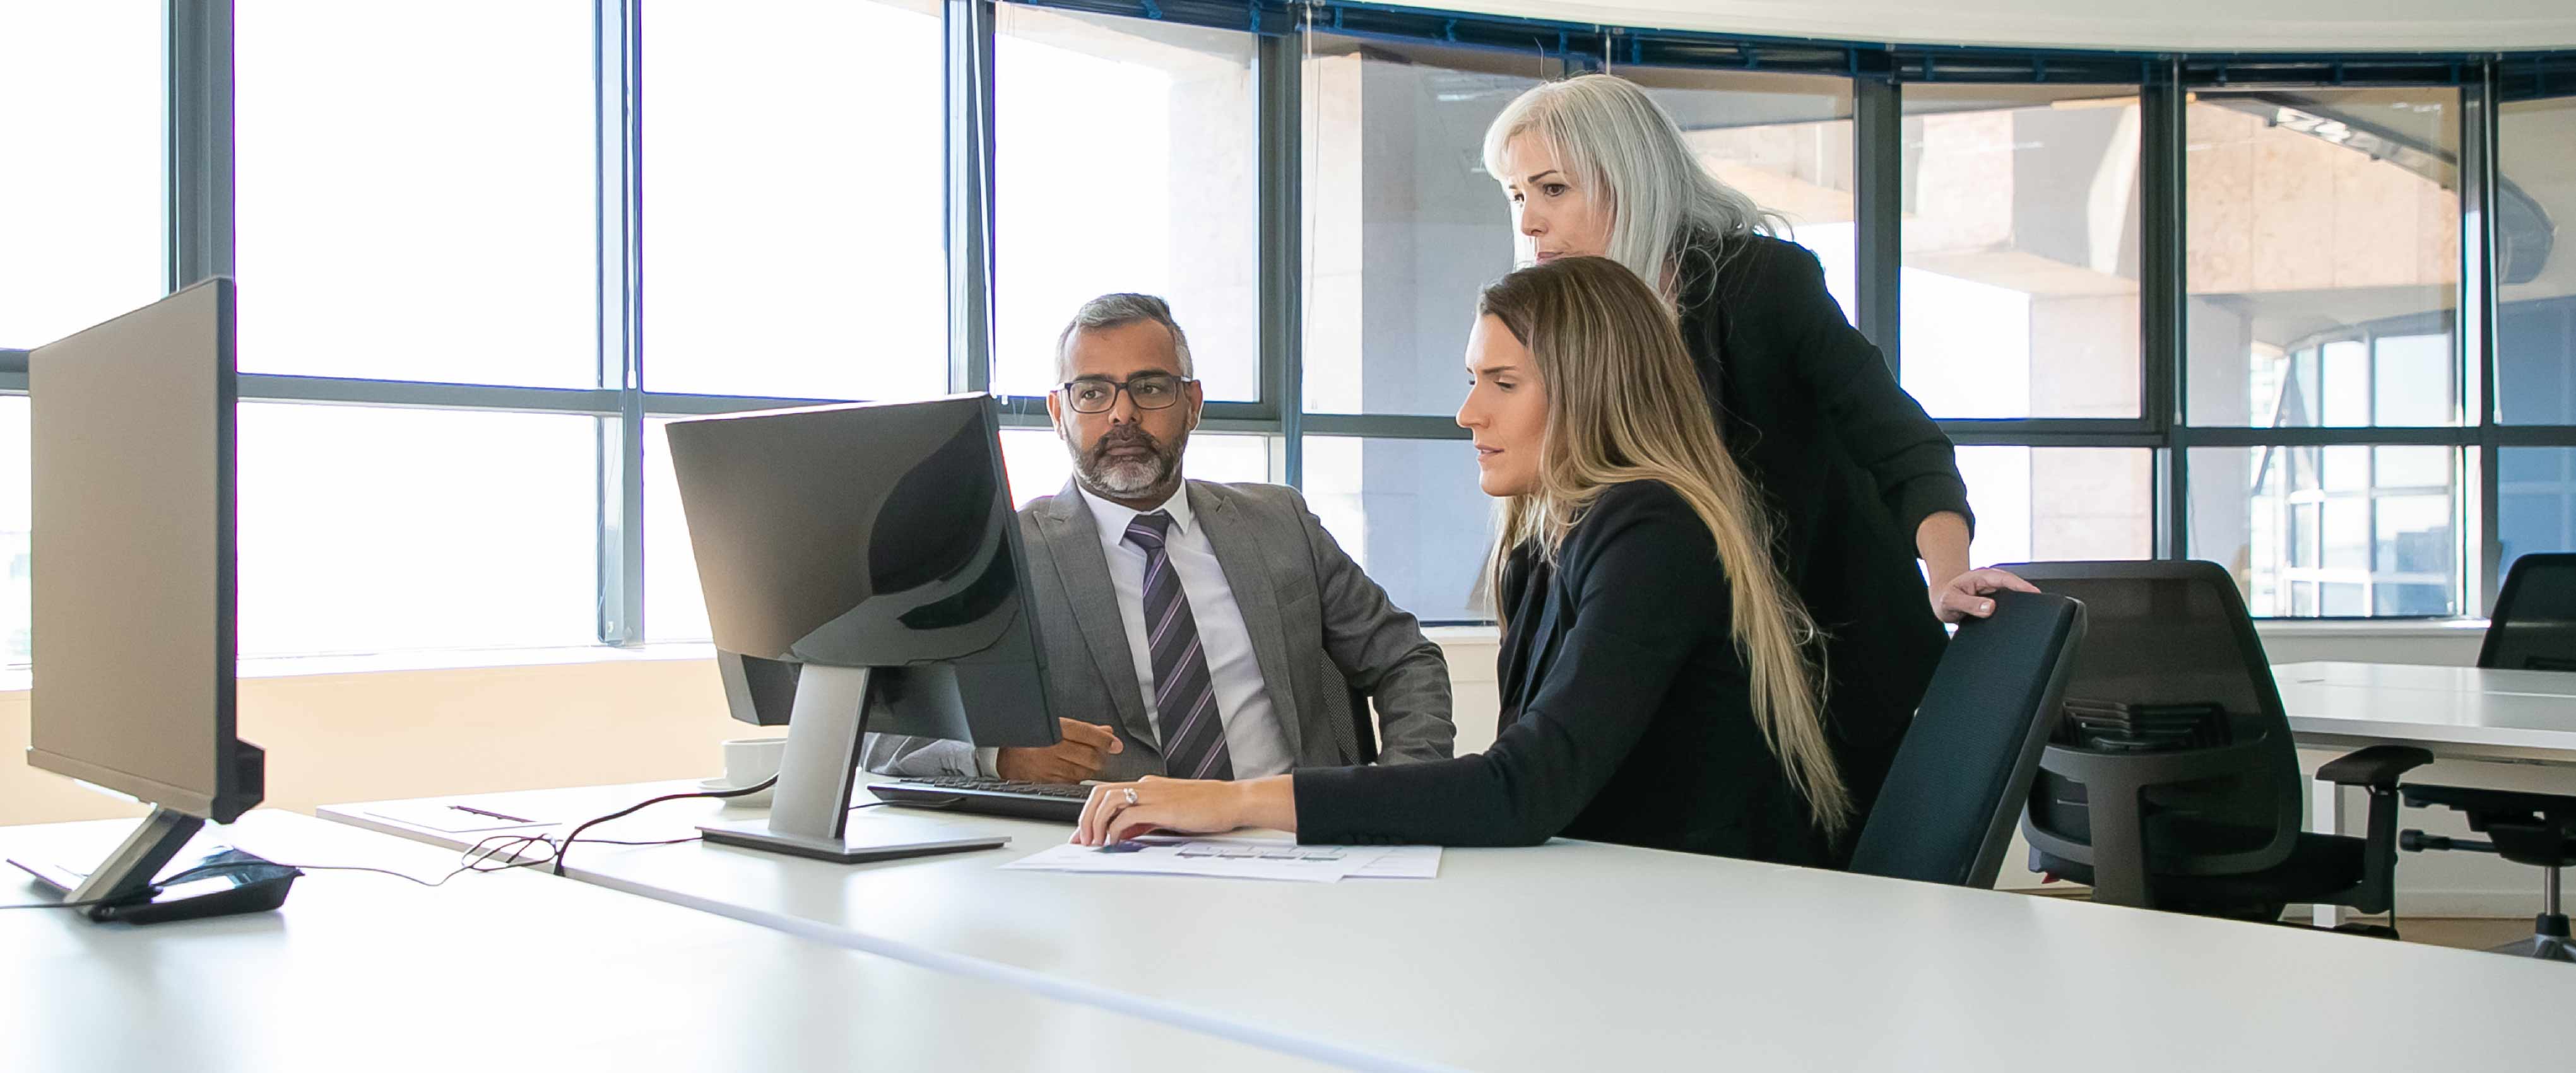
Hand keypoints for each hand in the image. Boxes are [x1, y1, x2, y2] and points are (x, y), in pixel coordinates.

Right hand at [995, 719, 1122, 783]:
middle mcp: (1051, 748)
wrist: (1004, 752)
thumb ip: (1083, 729)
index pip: (1086, 734)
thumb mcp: (1054, 725)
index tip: (1115, 744)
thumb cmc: (1030, 735)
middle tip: (1101, 753)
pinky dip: (1077, 777)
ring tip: (1086, 762)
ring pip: (1084, 771)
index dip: (1104, 739)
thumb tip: (1107, 733)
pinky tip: (1072, 770)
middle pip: (1090, 756)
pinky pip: (1072, 782)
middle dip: (1100, 756)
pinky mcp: (1047, 782)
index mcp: (1052, 729)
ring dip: (1090, 768)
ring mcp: (1048, 767)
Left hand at [1074, 775, 1294, 845]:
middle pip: (1100, 794)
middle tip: (1083, 841)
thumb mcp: (1168, 815)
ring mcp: (1153, 795)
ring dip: (1095, 823)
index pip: (1106, 794)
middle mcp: (1146, 786)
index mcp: (1147, 787)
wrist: (1233, 801)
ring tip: (1095, 843)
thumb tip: (1121, 834)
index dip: (1089, 814)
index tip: (1082, 835)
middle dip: (1085, 818)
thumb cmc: (1208, 809)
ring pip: (1108, 801)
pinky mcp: (1162, 807)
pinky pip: (1127, 815)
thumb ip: (1144, 821)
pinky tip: (1115, 842)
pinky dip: (1114, 829)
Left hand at [1931, 567, 2040, 623]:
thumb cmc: (1945, 598)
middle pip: (2014, 585)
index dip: (2020, 585)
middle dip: (2028, 592)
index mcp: (1980, 576)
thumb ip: (1968, 604)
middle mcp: (1990, 581)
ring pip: (2013, 594)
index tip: (2034, 592)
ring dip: (2023, 600)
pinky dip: (2016, 607)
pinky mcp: (1995, 600)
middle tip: (2042, 603)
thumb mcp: (1950, 601)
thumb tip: (1990, 608)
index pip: (2005, 579)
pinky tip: (2022, 616)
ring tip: (2036, 609)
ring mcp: (1994, 590)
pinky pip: (2008, 601)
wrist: (1941, 600)